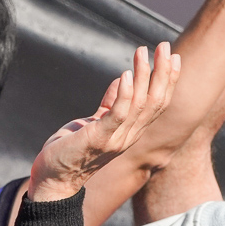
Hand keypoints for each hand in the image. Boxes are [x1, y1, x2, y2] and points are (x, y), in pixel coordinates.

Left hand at [28, 42, 179, 202]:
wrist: (52, 179)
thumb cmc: (71, 151)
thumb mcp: (95, 124)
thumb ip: (110, 105)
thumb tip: (122, 79)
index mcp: (131, 132)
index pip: (158, 104)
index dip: (168, 80)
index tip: (172, 55)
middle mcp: (129, 137)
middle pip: (156, 102)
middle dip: (162, 72)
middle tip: (162, 45)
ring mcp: (115, 140)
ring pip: (139, 104)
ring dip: (143, 75)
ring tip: (141, 52)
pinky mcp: (98, 139)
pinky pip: (117, 114)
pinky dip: (123, 94)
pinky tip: (125, 75)